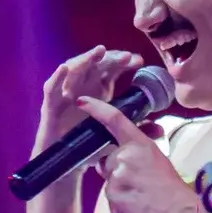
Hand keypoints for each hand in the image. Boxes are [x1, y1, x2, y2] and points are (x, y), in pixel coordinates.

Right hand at [31, 46, 142, 160]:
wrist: (66, 161)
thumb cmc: (90, 142)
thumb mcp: (116, 134)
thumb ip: (137, 129)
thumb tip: (160, 128)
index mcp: (99, 88)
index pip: (112, 69)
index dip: (124, 62)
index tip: (139, 61)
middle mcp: (83, 86)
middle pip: (96, 65)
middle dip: (110, 58)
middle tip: (126, 57)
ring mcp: (66, 94)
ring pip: (75, 70)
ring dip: (86, 59)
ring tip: (99, 51)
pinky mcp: (51, 105)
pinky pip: (52, 89)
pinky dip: (57, 78)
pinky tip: (64, 68)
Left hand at [78, 98, 201, 212]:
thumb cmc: (173, 189)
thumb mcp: (158, 159)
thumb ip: (138, 151)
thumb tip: (125, 149)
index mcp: (139, 145)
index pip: (114, 120)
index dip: (96, 109)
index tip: (82, 101)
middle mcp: (124, 158)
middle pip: (108, 159)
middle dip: (117, 168)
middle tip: (139, 180)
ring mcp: (116, 180)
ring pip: (109, 180)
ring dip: (120, 186)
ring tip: (140, 196)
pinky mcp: (112, 200)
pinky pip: (111, 198)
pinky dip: (121, 202)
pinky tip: (136, 206)